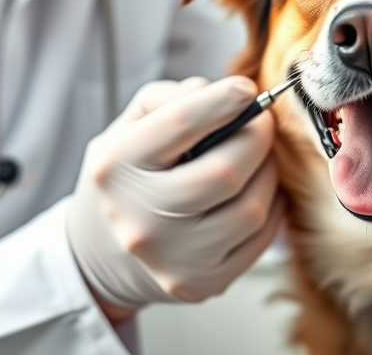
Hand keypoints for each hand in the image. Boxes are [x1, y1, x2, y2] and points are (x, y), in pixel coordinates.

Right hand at [66, 76, 282, 320]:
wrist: (102, 255)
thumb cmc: (126, 179)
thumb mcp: (126, 128)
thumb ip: (171, 98)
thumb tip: (229, 94)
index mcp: (117, 168)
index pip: (181, 124)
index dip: (224, 100)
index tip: (246, 89)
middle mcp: (141, 219)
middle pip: (227, 171)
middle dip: (257, 136)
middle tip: (260, 122)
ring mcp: (174, 258)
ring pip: (252, 207)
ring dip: (267, 172)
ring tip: (257, 157)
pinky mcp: (204, 283)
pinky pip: (261, 237)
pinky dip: (269, 206)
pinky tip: (254, 190)